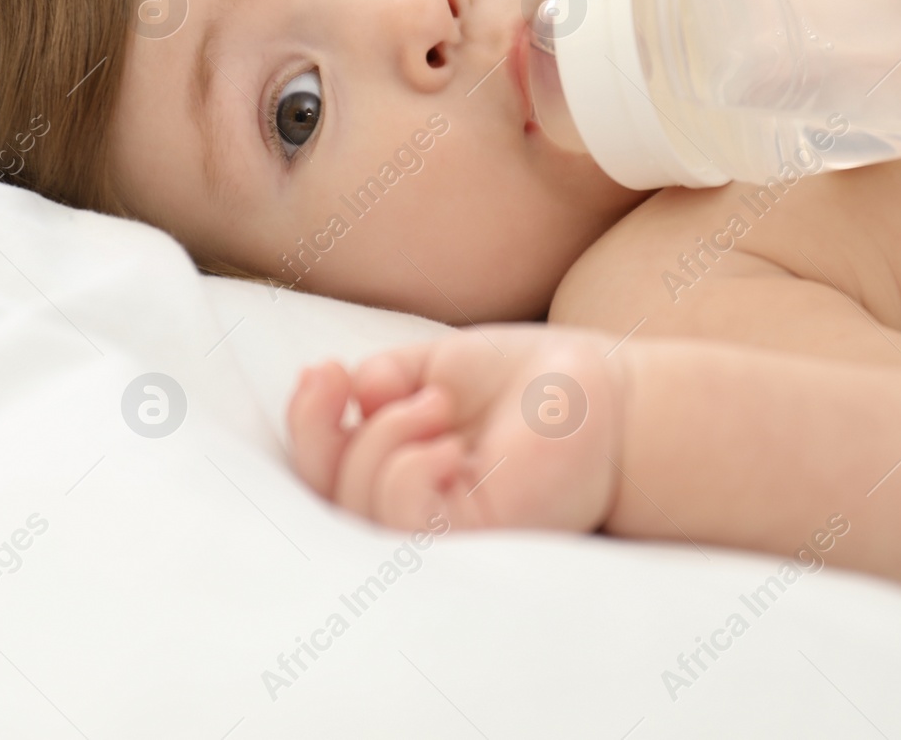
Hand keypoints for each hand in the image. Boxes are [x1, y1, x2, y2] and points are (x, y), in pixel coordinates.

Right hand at [286, 324, 622, 533]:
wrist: (595, 392)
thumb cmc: (522, 381)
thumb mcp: (437, 364)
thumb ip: (387, 379)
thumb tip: (350, 392)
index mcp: (392, 463)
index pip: (321, 464)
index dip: (305, 423)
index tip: (324, 371)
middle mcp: (409, 503)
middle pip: (326, 489)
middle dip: (326, 430)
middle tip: (390, 385)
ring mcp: (442, 527)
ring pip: (359, 507)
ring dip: (381, 441)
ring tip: (436, 405)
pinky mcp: (476, 537)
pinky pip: (407, 522)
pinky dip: (409, 474)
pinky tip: (446, 446)